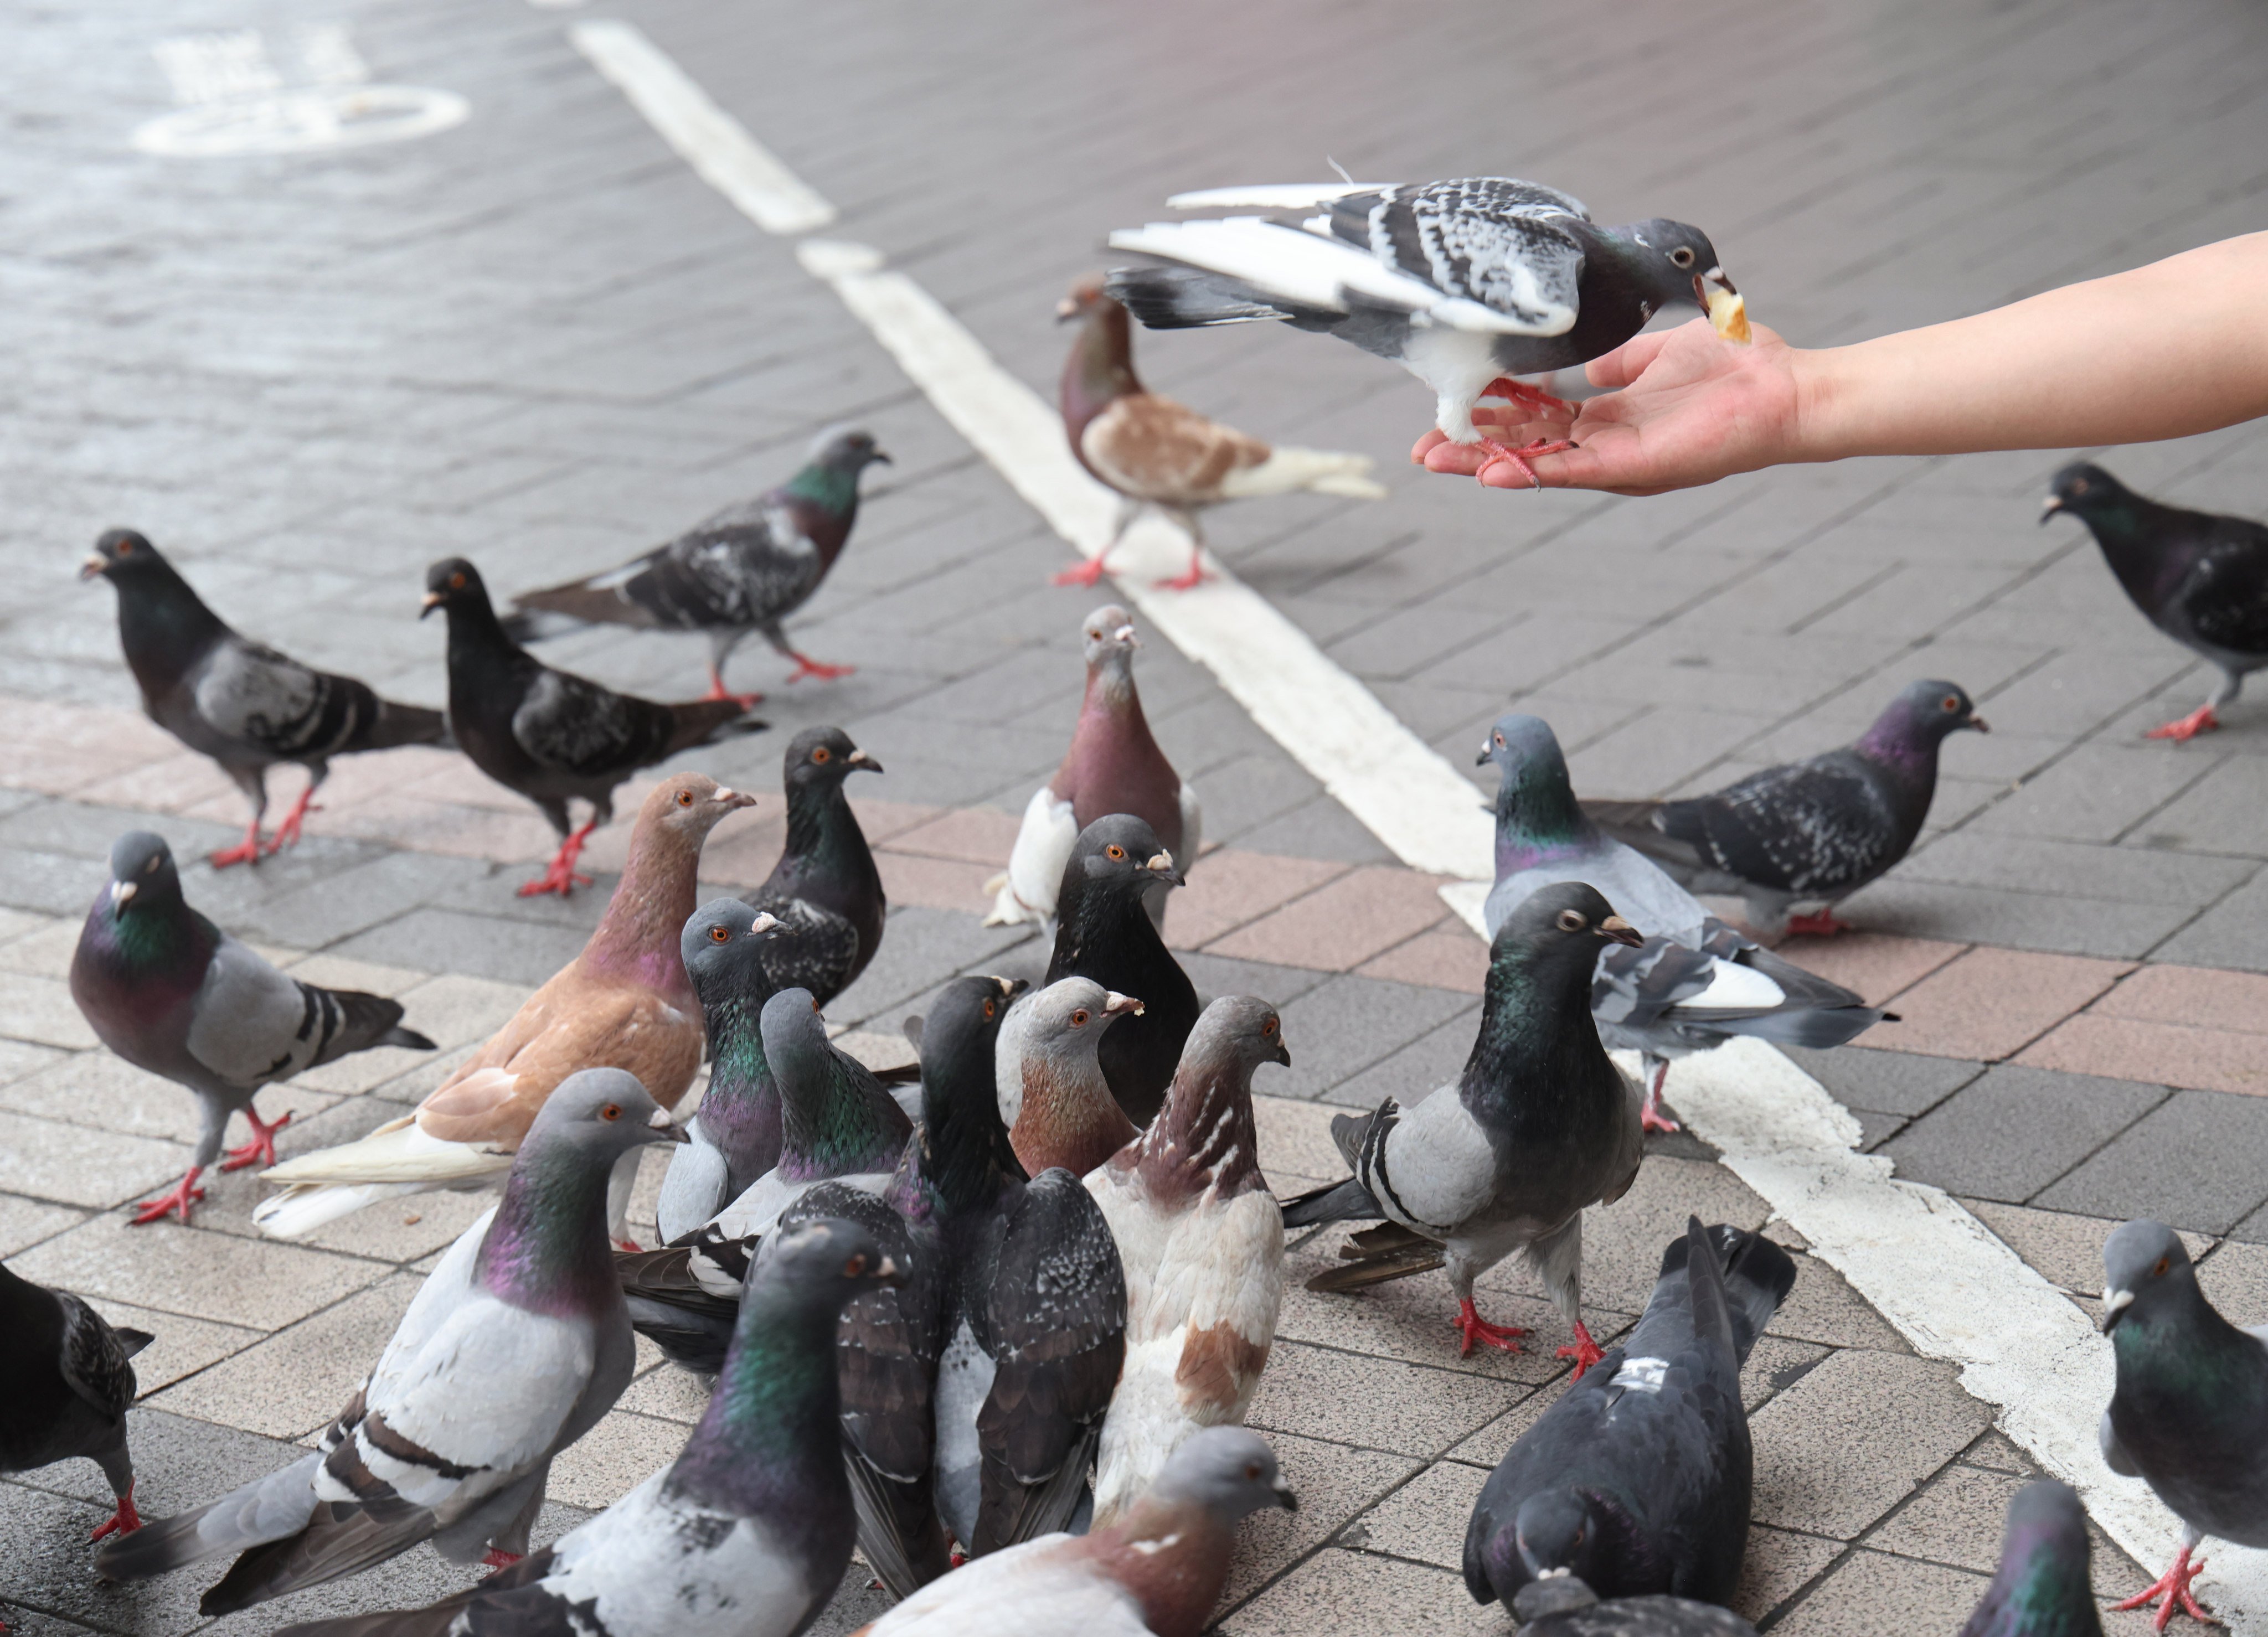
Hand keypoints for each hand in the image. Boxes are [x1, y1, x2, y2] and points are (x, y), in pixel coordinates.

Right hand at [1410, 319, 1808, 495]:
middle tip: (1422, 450)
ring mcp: (1617, 459)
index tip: (1452, 410)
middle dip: (1471, 449)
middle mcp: (1606, 443)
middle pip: (1525, 448)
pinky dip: (1530, 472)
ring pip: (1537, 464)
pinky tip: (1490, 471)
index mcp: (1610, 414)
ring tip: (1437, 461)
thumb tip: (1580, 366)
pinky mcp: (1633, 468)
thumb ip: (1616, 361)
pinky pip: (1572, 472)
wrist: (1785, 387)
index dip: (1493, 417)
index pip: (1537, 419)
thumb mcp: (1658, 350)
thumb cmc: (1735, 364)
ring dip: (1485, 464)